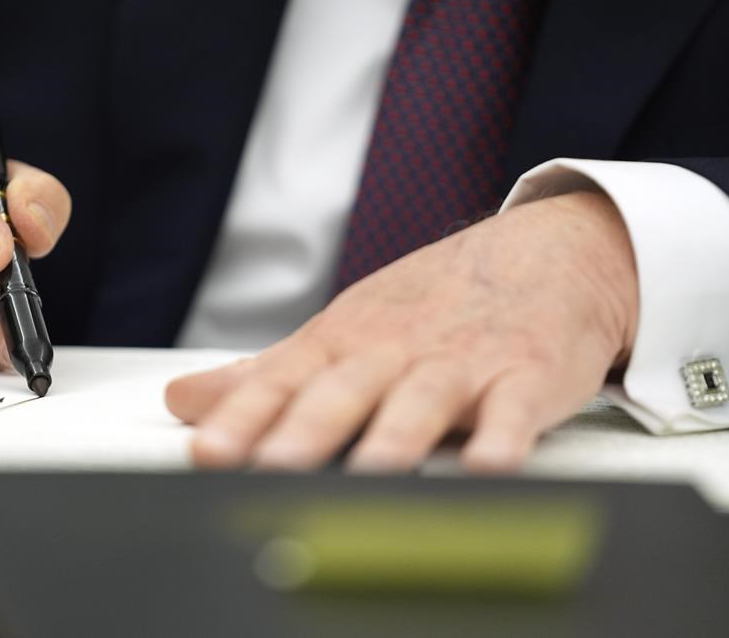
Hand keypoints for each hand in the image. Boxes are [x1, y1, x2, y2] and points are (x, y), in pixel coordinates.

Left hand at [166, 192, 638, 471]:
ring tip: (373, 476)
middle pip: (342, 392)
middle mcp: (394, 350)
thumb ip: (264, 375)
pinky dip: (504, 439)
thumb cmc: (431, 303)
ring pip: (421, 401)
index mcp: (343, 342)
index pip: (281, 382)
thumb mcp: (341, 331)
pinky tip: (490, 469)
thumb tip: (181, 399)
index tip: (207, 454)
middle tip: (270, 471)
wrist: (546, 253)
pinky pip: (514, 410)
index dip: (242, 419)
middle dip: (304, 433)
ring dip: (395, 439)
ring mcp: (461, 362)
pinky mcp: (525, 375)